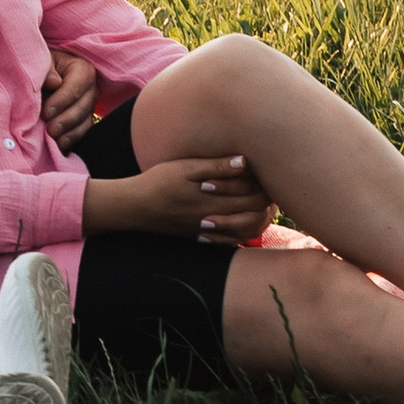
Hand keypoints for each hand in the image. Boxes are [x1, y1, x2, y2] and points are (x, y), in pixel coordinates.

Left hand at [41, 47, 98, 146]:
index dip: (61, 101)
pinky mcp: (85, 120)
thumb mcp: (44, 62)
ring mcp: (90, 106)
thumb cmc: (44, 66)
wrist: (45, 75)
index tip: (46, 113)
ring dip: (69, 134)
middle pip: (82, 108)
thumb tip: (55, 82)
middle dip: (66, 121)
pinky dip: (71, 141)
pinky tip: (59, 147)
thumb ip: (47, 70)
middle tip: (50, 130)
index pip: (75, 87)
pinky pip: (82, 132)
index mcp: (83, 70)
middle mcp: (92, 89)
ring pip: (84, 123)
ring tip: (54, 142)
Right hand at [106, 152, 273, 241]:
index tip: (265, 170)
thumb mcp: (186, 168)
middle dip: (267, 199)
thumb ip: (216, 166)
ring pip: (247, 230)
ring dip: (259, 216)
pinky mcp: (203, 238)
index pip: (254, 195)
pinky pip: (232, 241)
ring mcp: (211, 231)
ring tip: (261, 200)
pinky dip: (244, 231)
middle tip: (269, 183)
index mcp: (215, 200)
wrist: (135, 208)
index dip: (265, 183)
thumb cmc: (159, 182)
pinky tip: (245, 219)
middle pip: (256, 213)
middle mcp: (217, 219)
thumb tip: (245, 162)